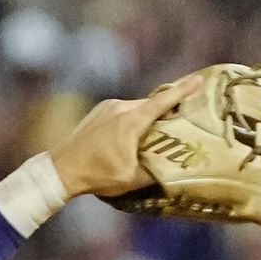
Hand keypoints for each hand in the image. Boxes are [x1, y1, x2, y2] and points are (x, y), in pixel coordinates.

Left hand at [50, 75, 204, 199]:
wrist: (61, 170)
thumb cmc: (97, 175)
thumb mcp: (132, 179)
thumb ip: (156, 171)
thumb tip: (176, 169)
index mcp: (131, 121)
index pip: (163, 101)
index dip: (183, 90)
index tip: (199, 80)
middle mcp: (120, 107)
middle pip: (151, 105)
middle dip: (166, 111)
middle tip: (179, 122)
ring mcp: (107, 107)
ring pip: (137, 108)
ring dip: (147, 119)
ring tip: (151, 137)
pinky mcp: (99, 111)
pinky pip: (123, 111)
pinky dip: (132, 120)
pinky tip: (129, 138)